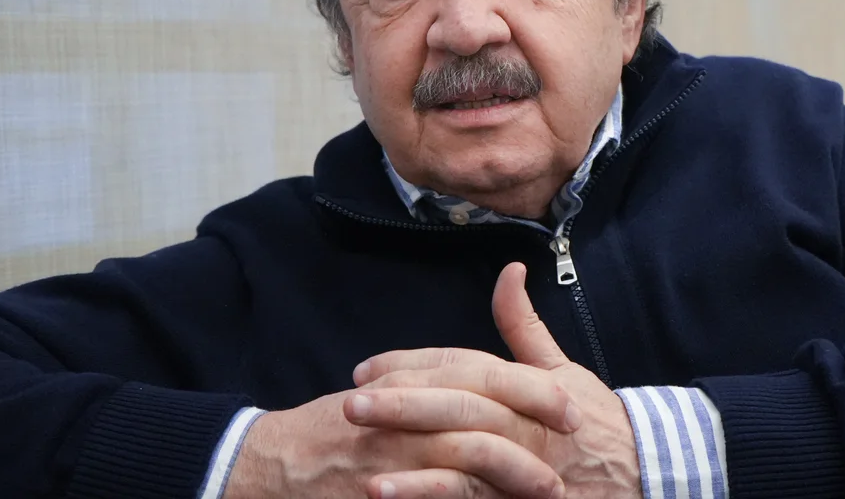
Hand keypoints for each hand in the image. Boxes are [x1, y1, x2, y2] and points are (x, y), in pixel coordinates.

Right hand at [223, 366, 571, 498]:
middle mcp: (401, 409)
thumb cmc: (334, 431)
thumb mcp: (385, 390)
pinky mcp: (381, 489)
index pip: (477, 369)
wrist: (272, 466)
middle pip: (479, 400)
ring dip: (513, 467)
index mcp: (406, 381)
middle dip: (531, 414)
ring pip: (463, 451)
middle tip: (572, 430)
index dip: (527, 383)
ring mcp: (391, 454)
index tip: (567, 398)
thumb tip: (475, 359)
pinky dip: (462, 498)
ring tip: (550, 486)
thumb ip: (431, 376)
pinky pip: (432, 493)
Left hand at [349, 263, 642, 498]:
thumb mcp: (561, 369)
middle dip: (401, 404)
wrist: (643, 472)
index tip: (364, 370)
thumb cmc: (595, 419)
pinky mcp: (520, 497)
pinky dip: (431, 497)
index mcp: (525, 383)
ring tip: (361, 468)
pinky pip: (471, 498)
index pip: (462, 365)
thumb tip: (509, 270)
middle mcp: (523, 419)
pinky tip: (388, 497)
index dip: (412, 366)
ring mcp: (524, 462)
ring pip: (464, 455)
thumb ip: (524, 325)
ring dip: (410, 462)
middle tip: (350, 404)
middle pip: (458, 403)